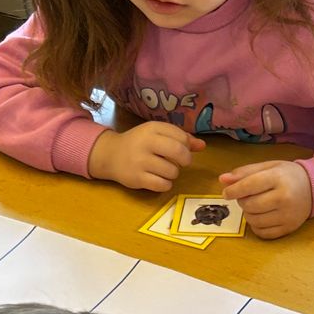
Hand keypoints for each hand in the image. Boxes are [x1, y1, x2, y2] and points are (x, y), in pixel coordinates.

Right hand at [88, 121, 202, 191]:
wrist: (110, 155)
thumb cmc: (138, 143)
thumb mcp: (157, 134)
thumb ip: (180, 138)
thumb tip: (202, 146)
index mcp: (152, 128)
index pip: (181, 137)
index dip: (187, 145)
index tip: (181, 149)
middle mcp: (146, 143)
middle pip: (179, 153)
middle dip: (185, 160)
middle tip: (181, 162)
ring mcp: (140, 161)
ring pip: (172, 171)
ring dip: (173, 173)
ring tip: (165, 170)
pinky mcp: (137, 178)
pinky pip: (162, 185)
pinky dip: (165, 184)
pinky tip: (159, 179)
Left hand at [218, 160, 313, 239]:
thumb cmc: (287, 175)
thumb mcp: (268, 167)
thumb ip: (245, 172)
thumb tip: (222, 180)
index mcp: (278, 178)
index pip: (249, 185)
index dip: (234, 190)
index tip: (226, 193)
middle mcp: (284, 197)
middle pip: (249, 205)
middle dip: (242, 201)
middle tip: (247, 196)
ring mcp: (287, 215)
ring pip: (254, 220)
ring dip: (248, 214)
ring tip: (255, 205)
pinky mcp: (288, 228)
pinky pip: (262, 233)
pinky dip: (256, 226)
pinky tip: (261, 216)